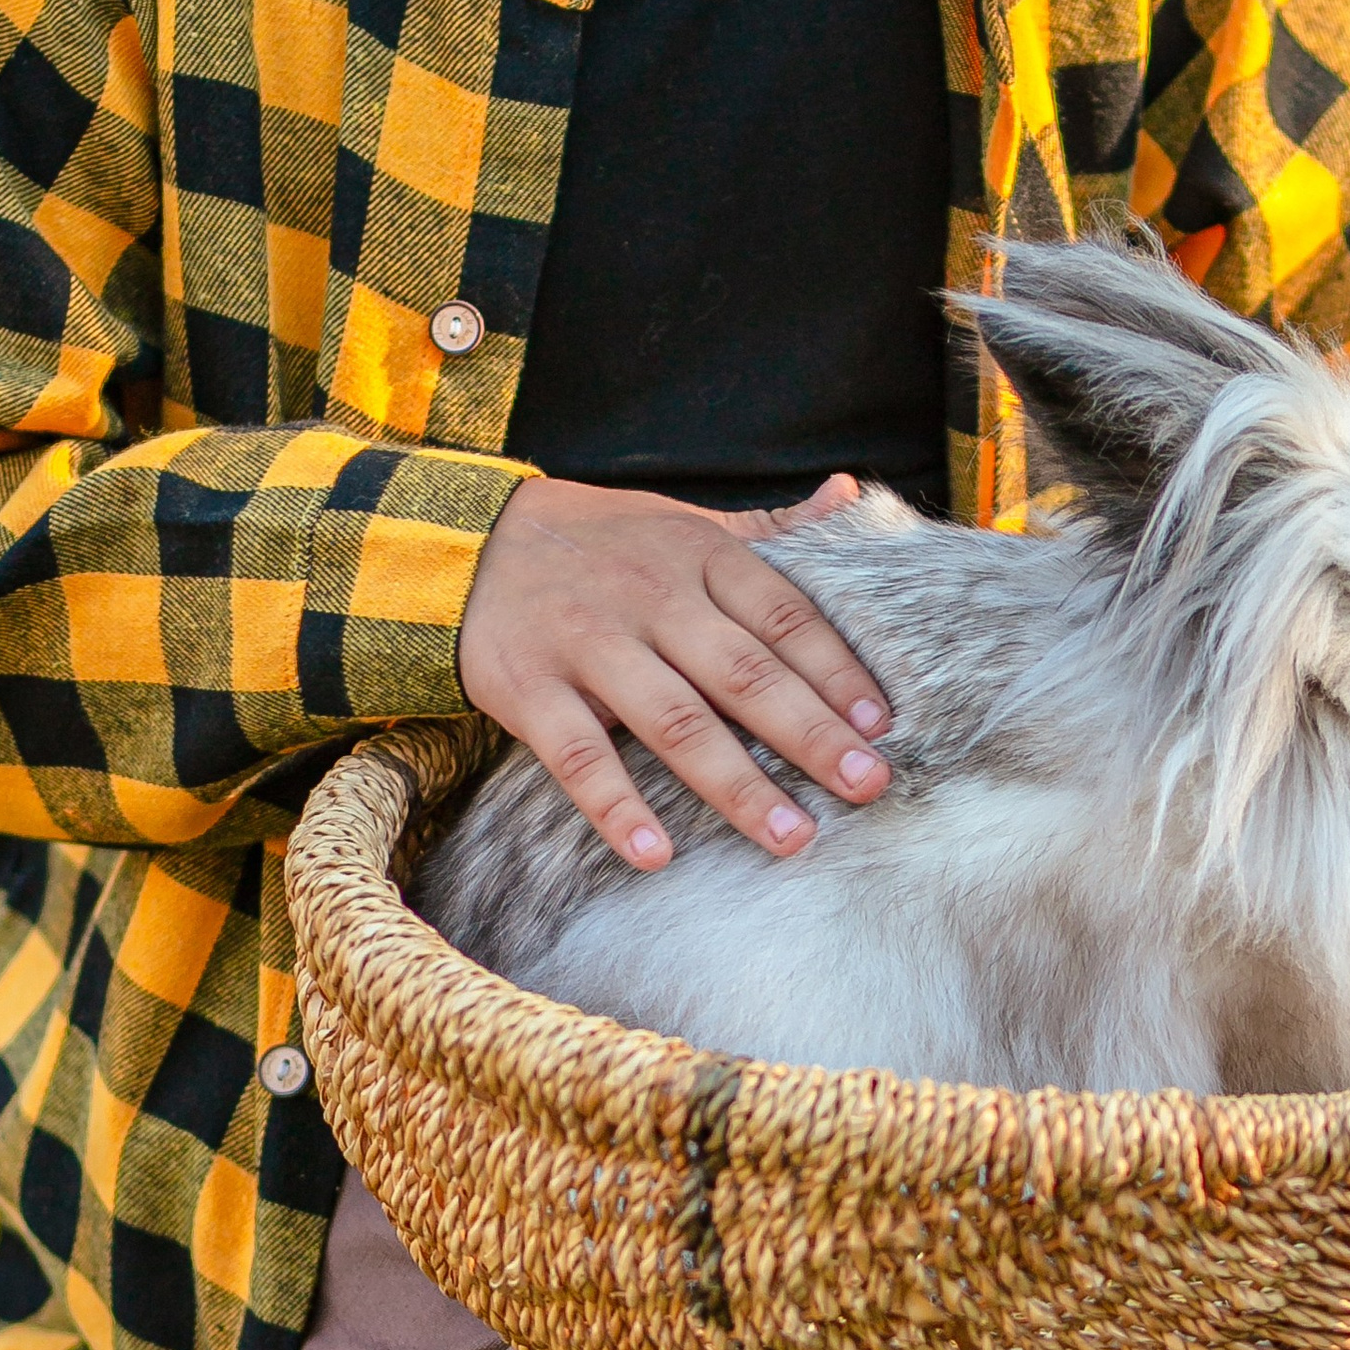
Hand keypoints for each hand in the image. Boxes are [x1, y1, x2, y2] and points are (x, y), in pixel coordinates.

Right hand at [459, 473, 891, 873]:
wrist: (467, 545)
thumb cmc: (601, 545)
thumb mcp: (683, 521)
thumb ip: (770, 527)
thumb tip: (851, 495)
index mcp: (697, 556)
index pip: (783, 616)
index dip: (837, 670)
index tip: (882, 724)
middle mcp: (650, 598)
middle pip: (743, 673)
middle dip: (809, 734)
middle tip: (867, 787)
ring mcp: (587, 644)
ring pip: (674, 721)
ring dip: (736, 784)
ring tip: (791, 836)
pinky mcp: (528, 687)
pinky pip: (578, 755)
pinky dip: (617, 806)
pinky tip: (657, 854)